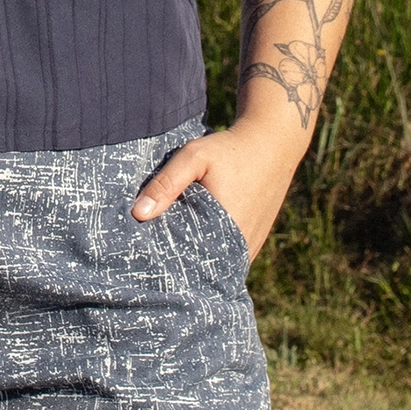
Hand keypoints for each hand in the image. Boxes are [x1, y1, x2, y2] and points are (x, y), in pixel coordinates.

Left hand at [128, 114, 305, 260]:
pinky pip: (229, 259)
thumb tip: (138, 214)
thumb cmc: (230, 150)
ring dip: (196, 259)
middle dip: (178, 262)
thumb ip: (166, 184)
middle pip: (201, 266)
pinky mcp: (255, 243)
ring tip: (171, 248)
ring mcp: (250, 247)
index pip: (187, 259)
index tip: (144, 252)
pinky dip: (212, 254)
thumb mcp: (194, 157)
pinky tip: (194, 242)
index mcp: (224, 228)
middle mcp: (241, 245)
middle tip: (152, 253)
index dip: (164, 258)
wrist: (272, 143)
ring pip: (216, 266)